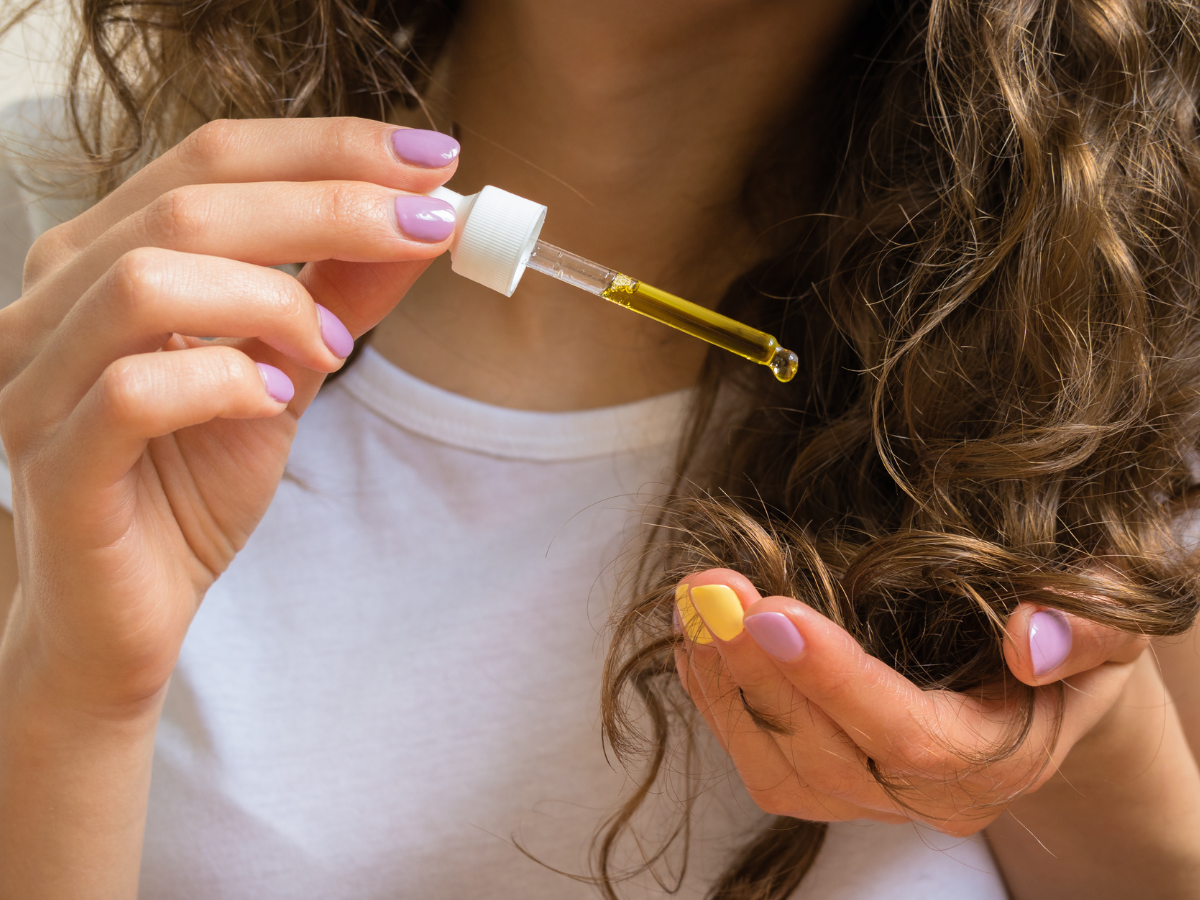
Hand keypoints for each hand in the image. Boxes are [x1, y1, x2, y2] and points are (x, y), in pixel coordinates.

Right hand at [0, 117, 459, 712]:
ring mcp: (36, 379)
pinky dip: (223, 383)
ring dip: (270, 299)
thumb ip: (336, 296)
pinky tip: (270, 401)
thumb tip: (420, 224)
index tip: (434, 158)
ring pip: (148, 280)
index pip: (214, 158)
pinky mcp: (50, 463)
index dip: (329, 147)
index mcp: (104, 256)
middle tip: (429, 225)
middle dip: (331, 202)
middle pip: (189, 202)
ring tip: (330, 348)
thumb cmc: (189, 485)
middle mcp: (53, 300)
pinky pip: (133, 392)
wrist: (125, 612)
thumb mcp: (281, 371)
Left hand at [674, 568, 1146, 834]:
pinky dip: (717, 700)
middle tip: (711, 589)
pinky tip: (697, 642)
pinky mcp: (829, 784)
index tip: (772, 611)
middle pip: (827, 755)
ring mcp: (872, 799)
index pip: (908, 739)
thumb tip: (1027, 640)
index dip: (834, 679)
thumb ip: (1089, 633)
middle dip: (756, 669)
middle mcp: (929, 799)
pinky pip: (760, 760)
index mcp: (999, 761)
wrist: (1045, 685)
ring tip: (694, 605)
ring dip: (724, 684)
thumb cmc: (1073, 647)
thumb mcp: (1111, 626)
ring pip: (779, 768)